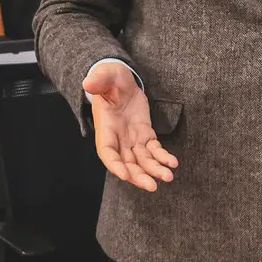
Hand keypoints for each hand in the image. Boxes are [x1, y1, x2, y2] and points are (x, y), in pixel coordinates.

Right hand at [83, 62, 177, 191]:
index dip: (115, 165)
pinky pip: (154, 150)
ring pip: (142, 161)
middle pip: (126, 163)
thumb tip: (88, 83)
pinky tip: (173, 163)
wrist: (120, 80)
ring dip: (154, 170)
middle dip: (138, 176)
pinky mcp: (145, 135)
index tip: (125, 175)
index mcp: (105, 128)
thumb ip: (99, 79)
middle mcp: (117, 138)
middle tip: (152, 186)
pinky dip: (163, 157)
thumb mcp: (106, 74)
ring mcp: (131, 139)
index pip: (107, 152)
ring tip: (168, 176)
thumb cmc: (110, 78)